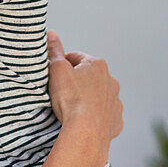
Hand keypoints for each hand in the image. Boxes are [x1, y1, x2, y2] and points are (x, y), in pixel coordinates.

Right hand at [45, 31, 122, 158]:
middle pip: (89, 77)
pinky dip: (96, 117)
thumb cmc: (71, 100)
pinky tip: (84, 122)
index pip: (75, 57)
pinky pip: (105, 115)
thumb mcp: (57, 70)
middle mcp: (111, 81)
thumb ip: (54, 50)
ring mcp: (115, 102)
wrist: (86, 133)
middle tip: (62, 93)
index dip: (62, 65)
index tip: (54, 76)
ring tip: (73, 110)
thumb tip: (51, 34)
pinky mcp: (116, 121)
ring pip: (99, 96)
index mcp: (97, 65)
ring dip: (87, 99)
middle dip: (77, 82)